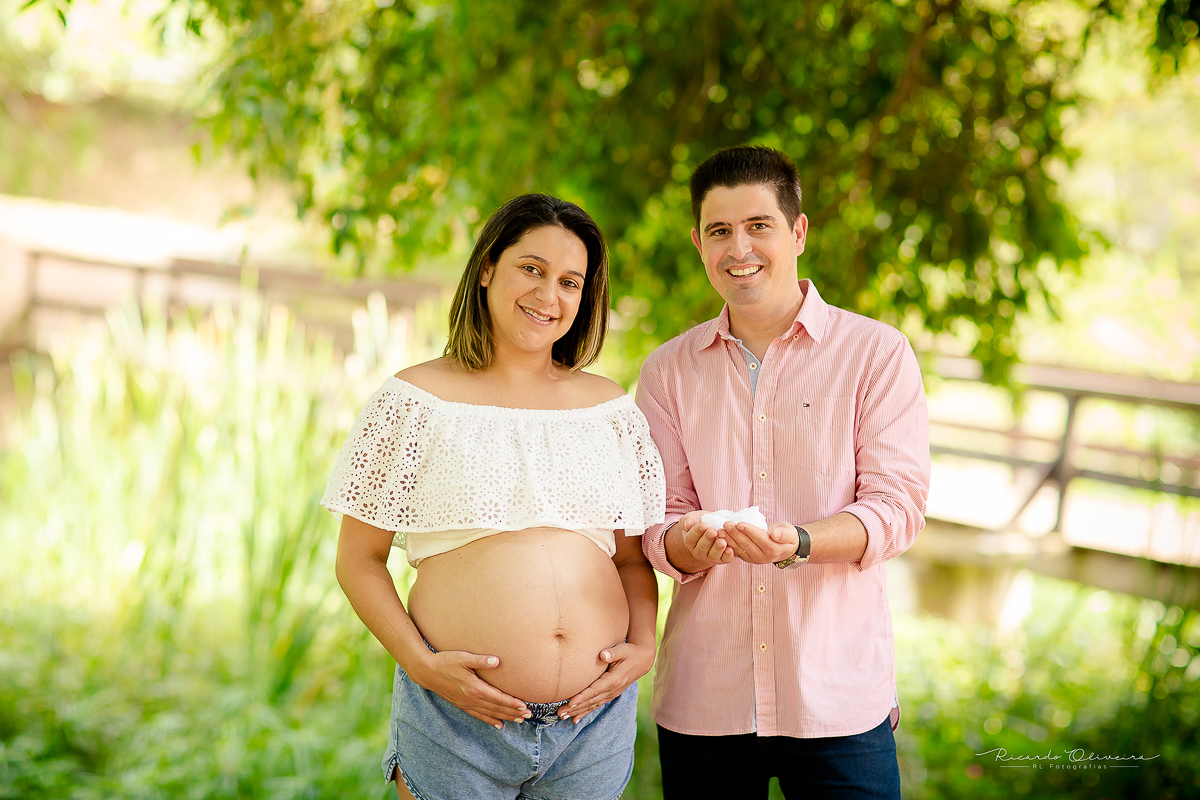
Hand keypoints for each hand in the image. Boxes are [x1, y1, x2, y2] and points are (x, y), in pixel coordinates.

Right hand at [409, 650, 529, 728]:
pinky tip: (498, 725)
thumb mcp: (463, 657)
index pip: (498, 698)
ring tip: (519, 721)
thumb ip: (481, 660)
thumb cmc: (445, 661)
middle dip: (513, 712)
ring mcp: (466, 703)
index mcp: (474, 688)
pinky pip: (478, 715)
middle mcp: (471, 699)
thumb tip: (497, 661)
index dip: (512, 703)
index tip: (524, 706)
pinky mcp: (461, 704)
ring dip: (505, 717)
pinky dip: (489, 720)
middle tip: (528, 716)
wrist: (426, 671)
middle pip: (496, 708)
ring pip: (489, 714)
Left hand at [559, 640, 654, 723]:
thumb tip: (603, 654)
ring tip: (563, 717)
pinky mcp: (610, 694)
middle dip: (575, 708)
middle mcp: (612, 690)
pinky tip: (576, 719)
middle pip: (591, 701)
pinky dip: (586, 712)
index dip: (582, 697)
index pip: (595, 690)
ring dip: (578, 712)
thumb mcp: (624, 649)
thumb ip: (613, 652)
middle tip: (560, 713)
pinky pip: (596, 705)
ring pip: (592, 705)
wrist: (642, 660)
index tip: (570, 702)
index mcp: (614, 680)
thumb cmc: (630, 652)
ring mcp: (612, 694)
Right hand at [671, 511, 736, 571]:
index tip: (703, 525)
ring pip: (713, 555)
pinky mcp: (722, 558)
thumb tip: (687, 525)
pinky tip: (730, 549)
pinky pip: (724, 559)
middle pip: (702, 548)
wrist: (715, 528)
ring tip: (722, 541)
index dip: (697, 532)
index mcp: (690, 541)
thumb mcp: (693, 518)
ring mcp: (710, 557)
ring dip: (718, 549)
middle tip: (713, 531)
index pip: (691, 538)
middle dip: (708, 539)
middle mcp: (699, 552)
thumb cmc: (702, 522)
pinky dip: (727, 555)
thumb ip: (687, 520)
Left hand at [722, 520, 798, 564]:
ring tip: (720, 530)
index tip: (739, 523)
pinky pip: (736, 551)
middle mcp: (762, 557)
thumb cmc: (787, 536)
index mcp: (773, 549)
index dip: (749, 531)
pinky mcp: (747, 558)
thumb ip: (783, 534)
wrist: (785, 548)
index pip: (759, 539)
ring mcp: (754, 559)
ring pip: (739, 549)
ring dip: (729, 539)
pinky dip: (728, 544)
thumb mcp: (790, 533)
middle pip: (747, 544)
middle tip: (726, 524)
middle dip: (735, 534)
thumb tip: (774, 534)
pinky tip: (720, 537)